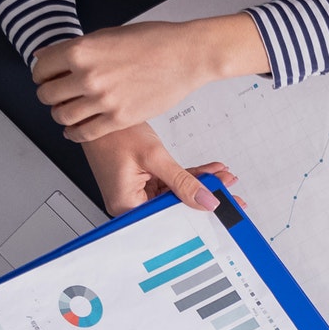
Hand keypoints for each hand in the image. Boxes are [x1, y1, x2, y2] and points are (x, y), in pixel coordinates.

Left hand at [33, 14, 267, 141]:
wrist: (185, 55)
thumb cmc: (152, 41)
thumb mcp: (107, 35)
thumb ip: (75, 49)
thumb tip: (45, 56)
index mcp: (81, 51)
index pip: (41, 69)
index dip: (41, 75)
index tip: (47, 78)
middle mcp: (88, 76)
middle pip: (47, 95)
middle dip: (49, 96)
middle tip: (57, 95)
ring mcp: (103, 100)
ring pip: (62, 116)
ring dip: (61, 115)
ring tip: (69, 111)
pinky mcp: (119, 119)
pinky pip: (84, 133)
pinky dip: (75, 134)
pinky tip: (76, 130)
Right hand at [83, 123, 233, 215]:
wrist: (100, 111)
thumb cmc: (111, 133)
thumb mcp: (153, 156)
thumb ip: (182, 181)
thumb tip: (205, 200)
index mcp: (126, 205)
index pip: (169, 218)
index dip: (198, 215)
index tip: (221, 209)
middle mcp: (130, 203)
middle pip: (174, 207)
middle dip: (203, 196)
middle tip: (228, 191)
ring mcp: (137, 192)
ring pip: (176, 193)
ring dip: (200, 184)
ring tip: (223, 177)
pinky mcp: (143, 181)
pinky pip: (171, 183)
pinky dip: (189, 176)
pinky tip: (209, 172)